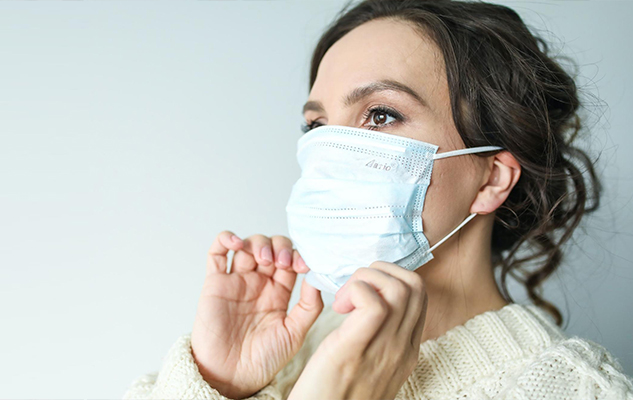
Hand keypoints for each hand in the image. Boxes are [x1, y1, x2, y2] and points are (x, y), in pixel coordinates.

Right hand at [191, 231, 322, 398]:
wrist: (233, 376)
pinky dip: (225, 239)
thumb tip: (316, 277)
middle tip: (282, 261)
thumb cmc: (263, 359)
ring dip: (258, 242)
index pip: (291, 260)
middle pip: (271, 246)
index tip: (302, 265)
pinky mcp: (215, 283)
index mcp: (279, 292)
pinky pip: (217, 253)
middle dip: (279, 247)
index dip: (297, 256)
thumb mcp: (295, 333)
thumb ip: (309, 306)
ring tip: (264, 258)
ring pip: (248, 245)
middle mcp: (259, 283)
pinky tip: (237, 243)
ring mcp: (237, 280)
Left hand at [287, 261, 427, 399]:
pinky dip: (356, 290)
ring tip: (345, 297)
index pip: (419, 297)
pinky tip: (339, 306)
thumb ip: (379, 339)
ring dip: (367, 278)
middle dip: (382, 271)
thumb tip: (371, 306)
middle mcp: (402, 348)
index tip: (365, 288)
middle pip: (415, 285)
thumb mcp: (370, 366)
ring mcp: (384, 350)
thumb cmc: (335, 394)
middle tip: (354, 288)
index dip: (392, 279)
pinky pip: (373, 303)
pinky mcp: (355, 349)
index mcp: (406, 351)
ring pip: (399, 288)